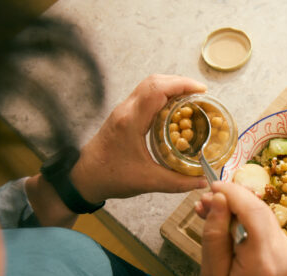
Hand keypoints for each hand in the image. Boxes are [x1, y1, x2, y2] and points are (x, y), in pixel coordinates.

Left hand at [70, 74, 207, 202]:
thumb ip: (178, 182)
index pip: (157, 90)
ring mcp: (123, 110)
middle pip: (154, 81)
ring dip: (170, 86)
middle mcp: (126, 110)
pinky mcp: (123, 115)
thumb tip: (202, 181)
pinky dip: (162, 95)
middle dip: (179, 82)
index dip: (181, 85)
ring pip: (148, 86)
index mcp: (131, 121)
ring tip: (190, 98)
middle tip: (200, 94)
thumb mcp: (149, 182)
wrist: (84, 177)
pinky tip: (174, 108)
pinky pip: (145, 96)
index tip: (201, 91)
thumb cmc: (111, 177)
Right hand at [196, 181, 286, 275]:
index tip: (210, 187)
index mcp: (263, 259)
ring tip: (210, 214)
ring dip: (240, 210)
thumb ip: (215, 237)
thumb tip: (219, 202)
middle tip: (203, 203)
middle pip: (260, 209)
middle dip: (233, 199)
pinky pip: (269, 230)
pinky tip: (229, 229)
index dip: (232, 192)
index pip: (253, 210)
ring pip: (265, 217)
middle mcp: (283, 251)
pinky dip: (249, 223)